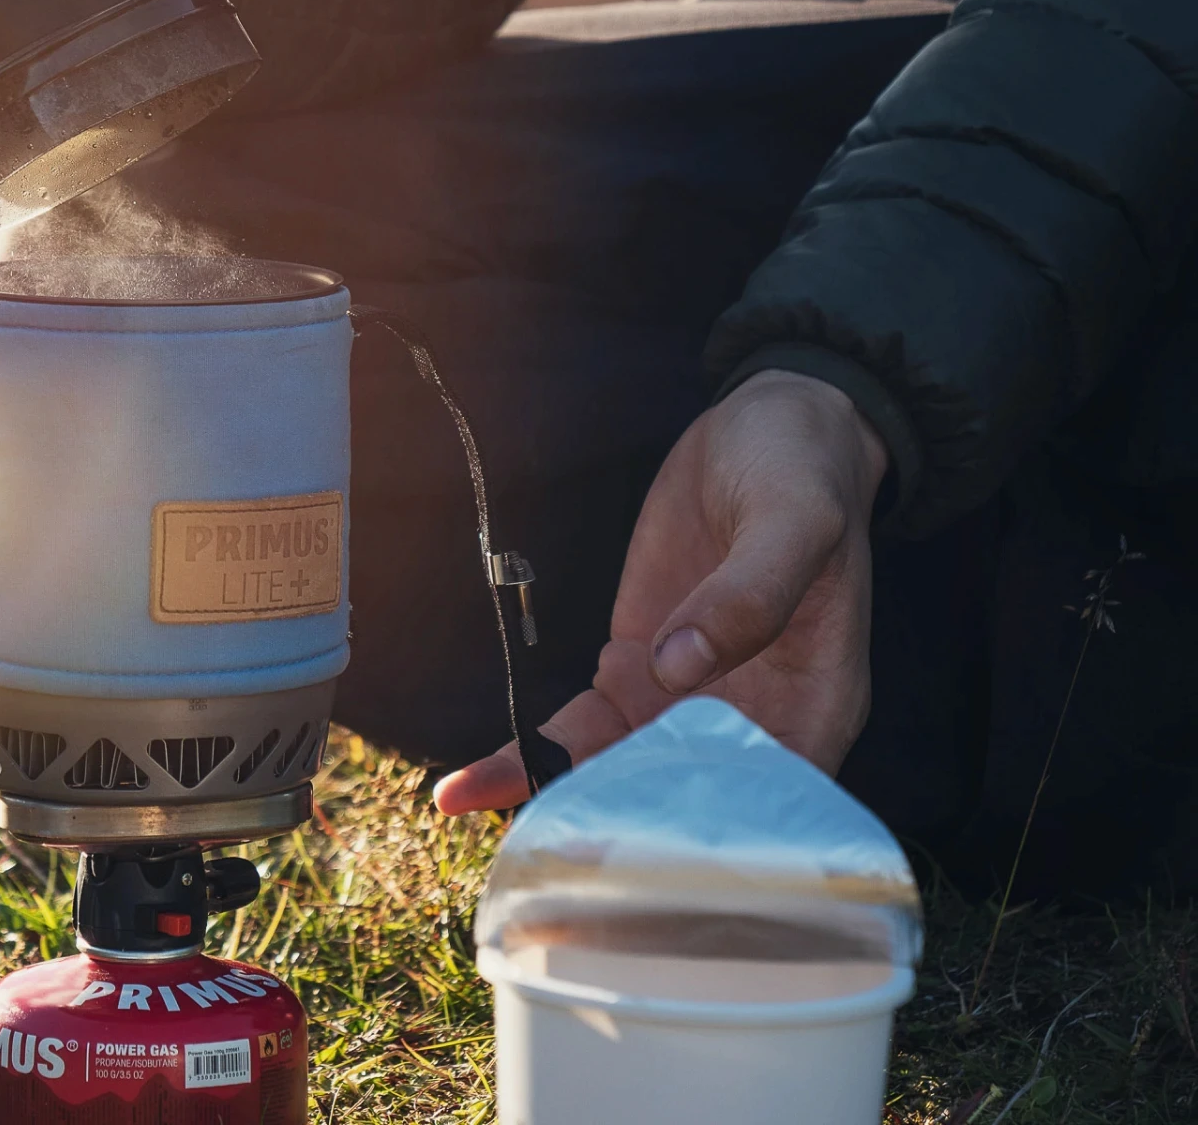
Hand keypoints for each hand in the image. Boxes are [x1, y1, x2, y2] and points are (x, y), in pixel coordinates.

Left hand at [434, 369, 889, 813]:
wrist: (768, 426)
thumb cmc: (804, 473)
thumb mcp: (794, 519)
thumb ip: (749, 591)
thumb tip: (680, 664)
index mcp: (814, 707)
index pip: (768, 803)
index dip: (710, 837)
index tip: (644, 857)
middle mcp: (752, 722)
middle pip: (685, 805)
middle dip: (618, 837)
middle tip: (550, 860)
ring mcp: (686, 699)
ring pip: (620, 773)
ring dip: (558, 800)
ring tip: (484, 821)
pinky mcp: (636, 669)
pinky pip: (582, 728)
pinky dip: (533, 754)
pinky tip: (472, 784)